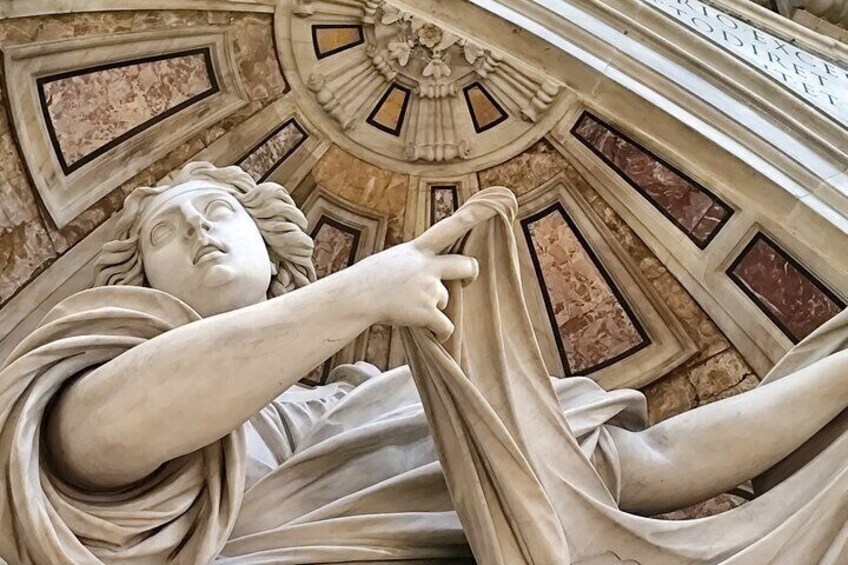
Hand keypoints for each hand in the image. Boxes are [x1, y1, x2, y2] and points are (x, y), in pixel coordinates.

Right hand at [348, 200, 496, 340]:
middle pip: (466, 265)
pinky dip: (440, 333)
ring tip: (408, 308)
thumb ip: (413, 263)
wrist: (355, 298)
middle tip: (467, 281)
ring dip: (433, 308)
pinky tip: (429, 333)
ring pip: (446, 301)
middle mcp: (427, 266)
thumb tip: (429, 275)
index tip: (485, 206)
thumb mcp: (391, 260)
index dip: (469, 218)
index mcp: (416, 250)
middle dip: (470, 273)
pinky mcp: (427, 311)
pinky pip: (446, 326)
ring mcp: (428, 288)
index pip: (446, 229)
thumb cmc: (367, 281)